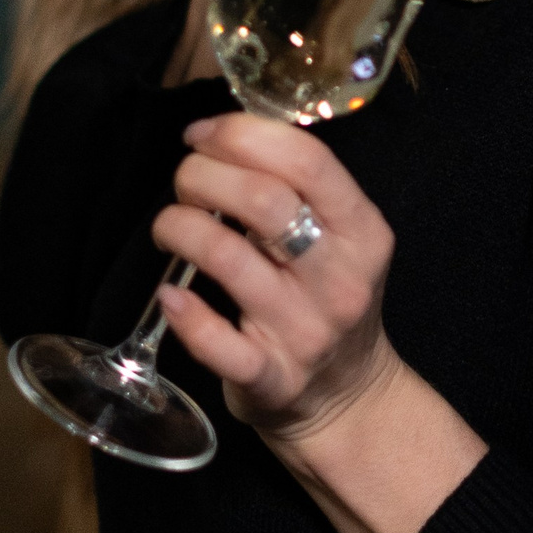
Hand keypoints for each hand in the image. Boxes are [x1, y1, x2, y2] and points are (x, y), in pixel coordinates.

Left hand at [151, 111, 400, 444]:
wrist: (348, 398)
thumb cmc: (327, 298)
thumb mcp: (339, 240)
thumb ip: (295, 190)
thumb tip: (222, 135)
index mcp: (363, 232)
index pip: (308, 160)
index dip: (243, 134)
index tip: (204, 134)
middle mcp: (341, 280)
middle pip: (262, 201)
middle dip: (203, 176)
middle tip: (184, 182)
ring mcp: (306, 333)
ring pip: (227, 259)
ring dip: (179, 228)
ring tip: (169, 227)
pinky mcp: (271, 379)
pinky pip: (217, 342)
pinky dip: (184, 313)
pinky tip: (170, 294)